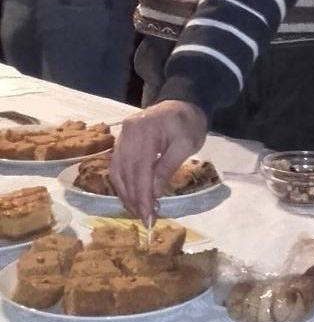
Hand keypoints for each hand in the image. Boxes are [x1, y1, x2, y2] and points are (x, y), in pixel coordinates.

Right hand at [109, 100, 207, 221]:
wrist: (183, 102)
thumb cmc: (188, 123)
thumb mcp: (186, 145)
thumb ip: (168, 167)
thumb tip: (155, 193)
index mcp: (143, 132)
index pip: (140, 171)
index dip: (142, 196)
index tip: (148, 216)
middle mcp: (127, 134)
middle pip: (125, 173)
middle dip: (133, 199)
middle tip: (144, 219)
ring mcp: (122, 137)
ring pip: (117, 171)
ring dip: (125, 194)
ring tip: (138, 212)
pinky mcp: (123, 142)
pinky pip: (118, 166)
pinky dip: (123, 183)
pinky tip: (131, 197)